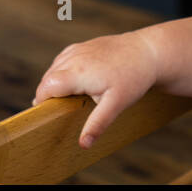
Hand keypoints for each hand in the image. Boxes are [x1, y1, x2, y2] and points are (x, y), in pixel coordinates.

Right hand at [33, 30, 159, 148]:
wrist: (149, 52)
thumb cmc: (134, 78)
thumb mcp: (116, 104)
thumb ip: (97, 124)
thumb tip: (83, 145)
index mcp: (78, 73)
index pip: (45, 88)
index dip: (42, 102)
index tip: (48, 115)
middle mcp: (75, 58)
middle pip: (48, 78)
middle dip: (47, 94)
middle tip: (59, 111)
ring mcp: (79, 49)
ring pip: (55, 67)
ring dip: (54, 82)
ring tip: (66, 98)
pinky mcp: (85, 45)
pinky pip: (64, 58)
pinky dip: (63, 70)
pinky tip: (73, 80)